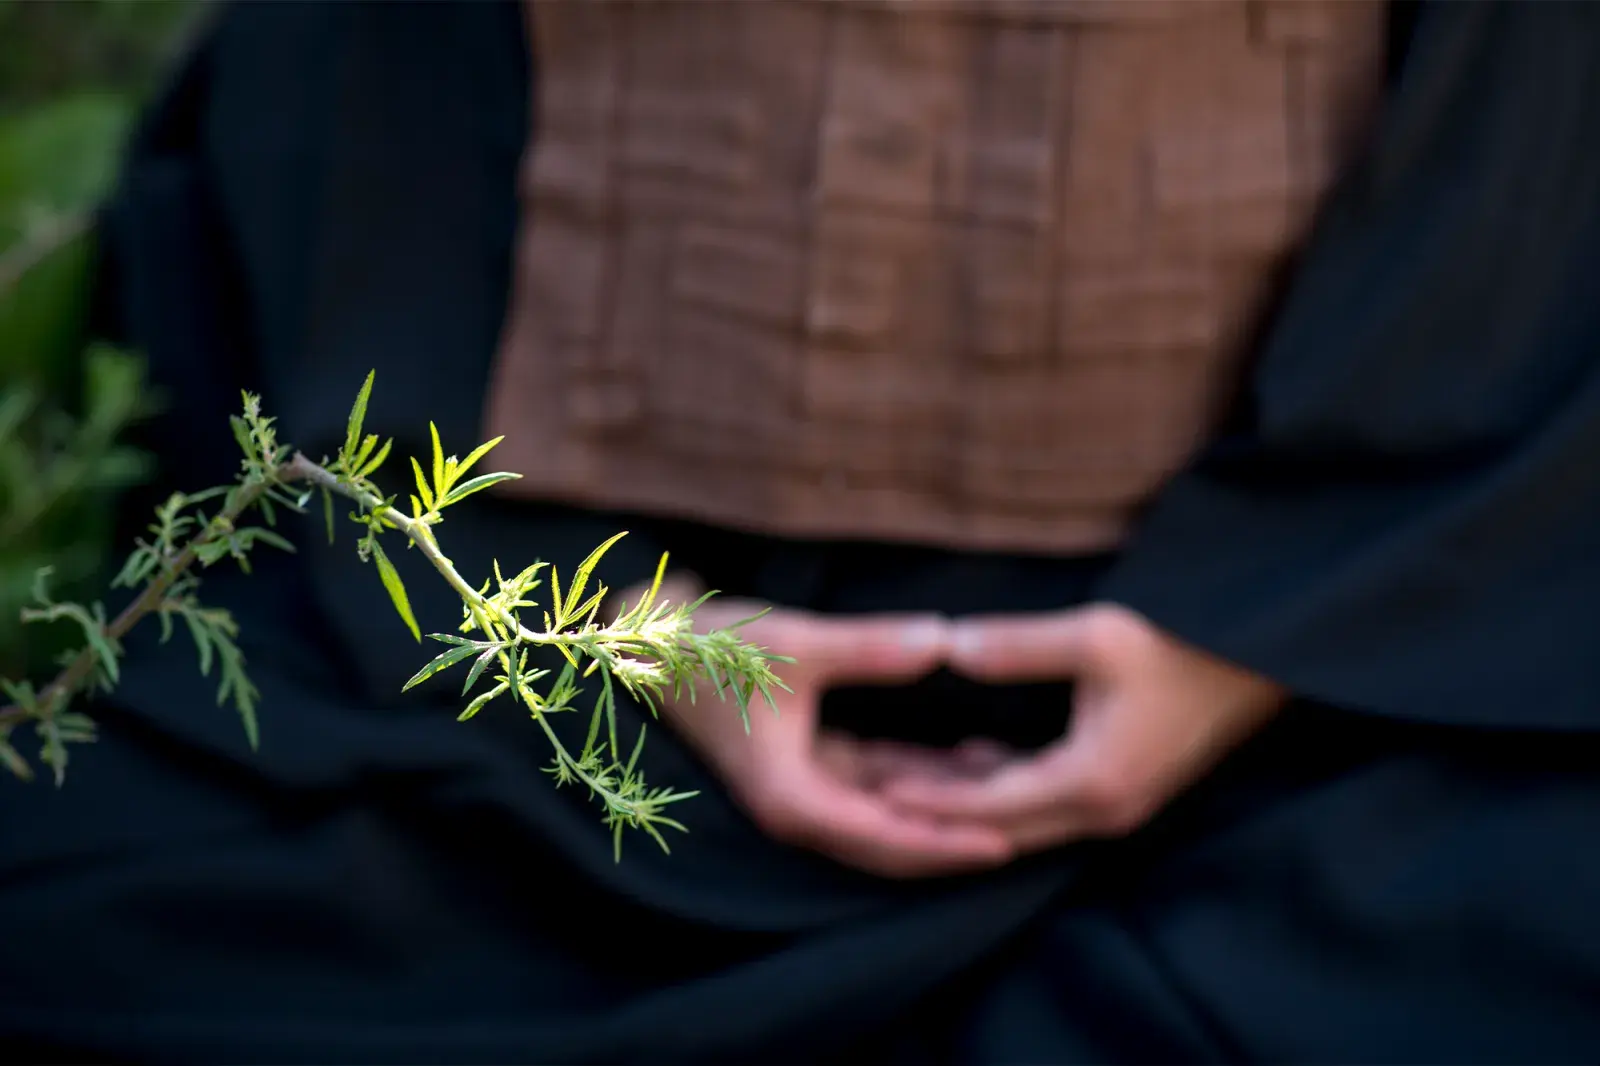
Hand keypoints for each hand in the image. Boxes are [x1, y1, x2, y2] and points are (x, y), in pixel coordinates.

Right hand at [630, 575, 1013, 877]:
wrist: (649, 645)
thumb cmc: (711, 649)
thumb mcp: (792, 644)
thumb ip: (869, 647)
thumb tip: (944, 641)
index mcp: (792, 798)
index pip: (885, 840)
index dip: (946, 844)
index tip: (1006, 843)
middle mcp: (801, 806)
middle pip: (895, 840)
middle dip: (960, 834)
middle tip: (1035, 827)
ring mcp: (805, 786)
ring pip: (892, 811)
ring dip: (948, 803)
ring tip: (1021, 785)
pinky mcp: (810, 763)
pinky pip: (879, 782)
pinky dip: (923, 776)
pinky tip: (973, 757)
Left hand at [878, 603, 1286, 852]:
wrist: (1259, 660)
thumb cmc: (1181, 644)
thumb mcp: (1097, 635)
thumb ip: (1019, 647)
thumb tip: (950, 647)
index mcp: (1092, 782)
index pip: (990, 805)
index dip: (931, 799)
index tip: (878, 788)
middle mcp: (1103, 810)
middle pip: (1001, 827)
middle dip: (939, 812)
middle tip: (877, 794)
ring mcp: (1117, 805)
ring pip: (1025, 818)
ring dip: (970, 801)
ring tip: (908, 779)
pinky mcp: (1123, 788)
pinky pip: (1049, 801)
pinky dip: (1005, 786)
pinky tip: (970, 760)